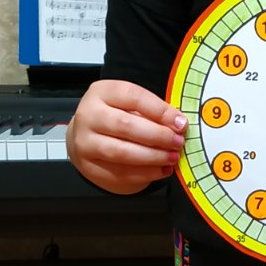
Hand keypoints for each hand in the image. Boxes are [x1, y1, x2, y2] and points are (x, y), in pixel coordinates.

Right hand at [66, 79, 186, 194]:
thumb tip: (178, 125)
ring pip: (122, 152)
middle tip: (177, 142)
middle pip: (126, 125)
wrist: (86, 135)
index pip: (134, 97)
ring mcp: (85, 142)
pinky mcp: (88, 166)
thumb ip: (151, 111)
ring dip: (153, 157)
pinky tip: (161, 170)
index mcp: (102, 92)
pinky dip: (145, 173)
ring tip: (172, 157)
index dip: (160, 111)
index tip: (180, 123)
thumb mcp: (129, 104)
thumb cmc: (115, 115)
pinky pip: (119, 173)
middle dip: (158, 136)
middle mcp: (88, 115)